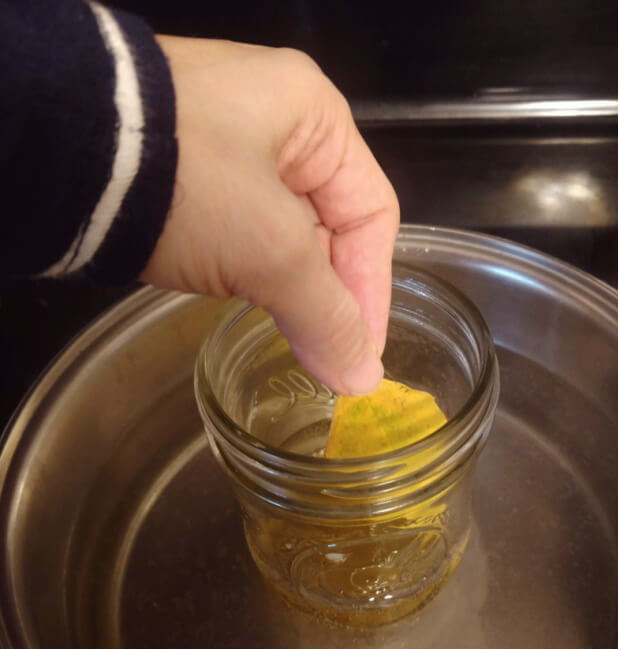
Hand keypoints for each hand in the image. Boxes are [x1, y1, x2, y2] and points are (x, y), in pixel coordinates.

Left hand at [142, 36, 399, 394]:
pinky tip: (246, 306)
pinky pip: (236, 229)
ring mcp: (223, 142)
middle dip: (328, 296)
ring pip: (281, 232)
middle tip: (326, 359)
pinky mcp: (181, 170)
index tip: (362, 355)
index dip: (373, 291)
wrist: (62, 153)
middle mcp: (276, 120)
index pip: (372, 214)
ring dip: (288, 289)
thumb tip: (360, 380)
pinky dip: (246, 272)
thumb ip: (326, 316)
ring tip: (291, 343)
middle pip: (328, 226)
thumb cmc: (187, 182)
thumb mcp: (272, 252)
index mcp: (314, 116)